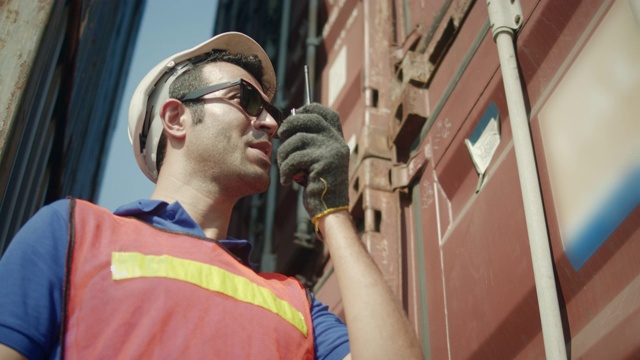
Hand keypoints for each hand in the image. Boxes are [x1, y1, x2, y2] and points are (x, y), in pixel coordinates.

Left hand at [277, 103, 348, 220]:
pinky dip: (285, 169)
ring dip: (284, 153)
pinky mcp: (323, 162)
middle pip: (310, 118)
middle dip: (290, 125)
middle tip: (281, 137)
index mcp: (337, 140)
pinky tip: (286, 181)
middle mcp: (337, 142)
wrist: (330, 210)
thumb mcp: (317, 161)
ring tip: (283, 167)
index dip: (309, 109)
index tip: (294, 115)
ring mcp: (332, 151)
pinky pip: (295, 158)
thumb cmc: (318, 187)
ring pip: (297, 139)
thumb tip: (287, 126)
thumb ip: (311, 144)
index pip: (327, 113)